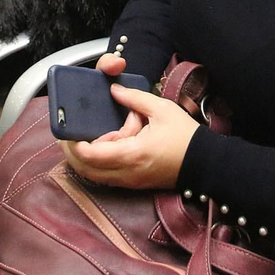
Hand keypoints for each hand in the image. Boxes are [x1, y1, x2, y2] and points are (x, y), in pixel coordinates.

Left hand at [60, 69, 198, 190]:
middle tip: (69, 134)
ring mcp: (130, 181)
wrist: (205, 163)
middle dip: (73, 152)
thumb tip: (113, 90)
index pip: (90, 155)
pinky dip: (99, 164)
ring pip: (94, 175)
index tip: (71, 129)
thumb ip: (134, 98)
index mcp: (132, 153)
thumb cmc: (185, 137)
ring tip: (89, 137)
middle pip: (85, 169)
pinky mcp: (134, 184)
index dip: (74, 143)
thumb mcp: (162, 109)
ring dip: (87, 159)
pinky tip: (105, 147)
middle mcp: (127, 173)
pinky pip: (106, 177)